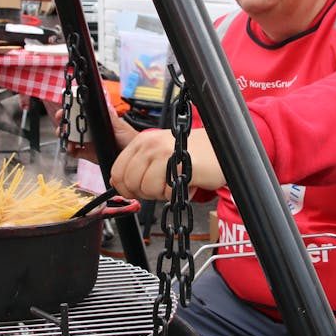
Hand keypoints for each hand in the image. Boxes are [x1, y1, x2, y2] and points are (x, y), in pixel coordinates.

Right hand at [54, 103, 138, 162]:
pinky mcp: (88, 155)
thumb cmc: (129, 138)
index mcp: (97, 122)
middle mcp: (91, 132)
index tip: (64, 110)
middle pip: (73, 126)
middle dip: (64, 124)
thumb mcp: (118, 124)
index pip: (81, 115)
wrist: (134, 156)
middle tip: (62, 124)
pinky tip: (71, 148)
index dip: (70, 112)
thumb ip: (108, 115)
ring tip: (66, 138)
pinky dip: (70, 150)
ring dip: (65, 137)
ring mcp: (89, 143)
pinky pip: (75, 152)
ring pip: (71, 138)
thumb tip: (99, 101)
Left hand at [110, 127, 224, 199]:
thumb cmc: (191, 154)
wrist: (219, 149)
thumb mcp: (158, 155)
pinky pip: (166, 193)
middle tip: (161, 185)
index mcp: (142, 141)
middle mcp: (150, 145)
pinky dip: (175, 194)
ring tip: (174, 182)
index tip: (135, 191)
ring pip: (147, 189)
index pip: (117, 171)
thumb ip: (137, 166)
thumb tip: (116, 183)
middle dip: (144, 192)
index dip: (124, 187)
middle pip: (130, 183)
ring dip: (161, 193)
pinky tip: (185, 182)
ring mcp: (164, 154)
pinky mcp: (178, 165)